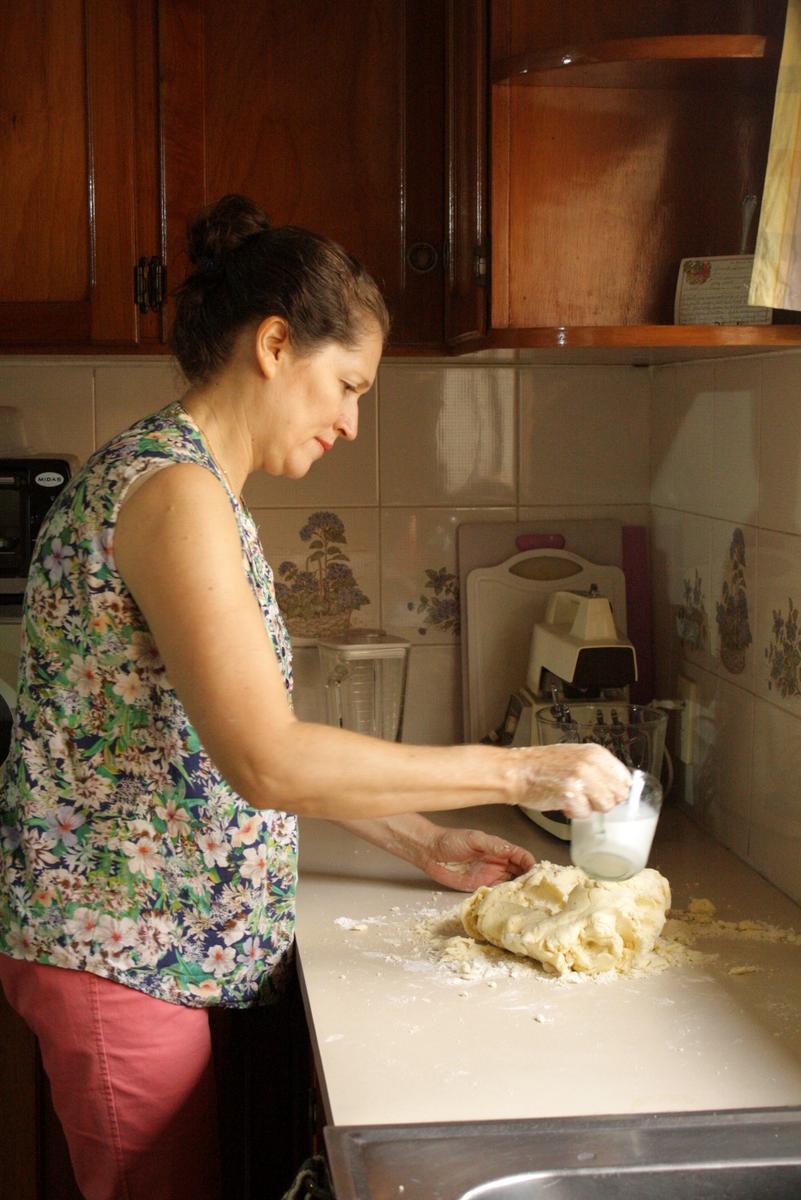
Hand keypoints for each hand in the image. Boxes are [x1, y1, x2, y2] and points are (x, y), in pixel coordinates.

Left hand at [421, 826, 535, 891]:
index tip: (538, 875)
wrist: (430, 852)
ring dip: (519, 892)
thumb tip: (511, 851)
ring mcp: (490, 876)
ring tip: (528, 901)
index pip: (522, 857)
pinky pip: (496, 894)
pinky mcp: (480, 888)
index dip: (531, 865)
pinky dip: (504, 899)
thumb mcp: (474, 839)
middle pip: (520, 873)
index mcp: (499, 849)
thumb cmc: (451, 840)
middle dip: (529, 881)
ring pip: (511, 885)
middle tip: (538, 893)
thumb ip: (493, 846)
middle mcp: (498, 863)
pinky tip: (509, 905)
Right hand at [507, 742, 630, 819]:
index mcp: (596, 753)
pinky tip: (562, 802)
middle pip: (619, 795)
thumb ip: (598, 768)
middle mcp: (592, 763)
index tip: (602, 792)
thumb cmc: (542, 766)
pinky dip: (573, 813)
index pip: (625, 778)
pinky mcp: (571, 794)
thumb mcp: (576, 757)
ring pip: (605, 806)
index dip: (614, 789)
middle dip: (603, 800)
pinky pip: (585, 814)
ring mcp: (582, 778)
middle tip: (585, 796)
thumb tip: (617, 786)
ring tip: (572, 798)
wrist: (516, 771)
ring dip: (589, 807)